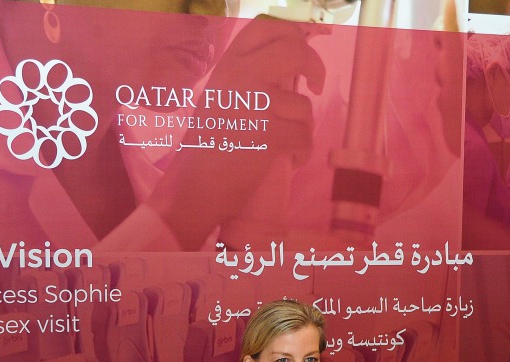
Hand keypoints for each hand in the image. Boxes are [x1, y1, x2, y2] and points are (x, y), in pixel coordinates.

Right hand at [148, 18, 325, 248]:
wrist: (193, 188)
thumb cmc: (210, 149)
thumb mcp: (221, 98)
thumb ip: (249, 79)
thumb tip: (293, 69)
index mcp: (227, 66)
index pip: (265, 26)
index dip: (293, 34)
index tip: (301, 54)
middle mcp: (239, 77)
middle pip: (294, 50)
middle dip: (315, 66)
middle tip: (315, 86)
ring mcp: (254, 105)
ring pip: (303, 106)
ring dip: (303, 130)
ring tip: (286, 147)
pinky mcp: (267, 136)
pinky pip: (304, 138)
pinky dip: (301, 154)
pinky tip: (288, 162)